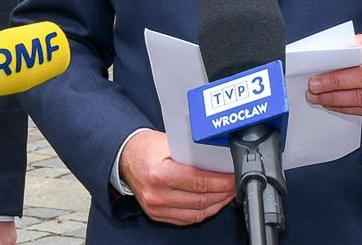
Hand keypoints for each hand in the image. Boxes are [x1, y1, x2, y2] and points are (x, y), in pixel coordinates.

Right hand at [119, 129, 234, 224]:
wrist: (126, 157)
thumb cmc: (147, 148)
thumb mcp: (169, 143)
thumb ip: (192, 152)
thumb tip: (219, 158)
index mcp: (160, 173)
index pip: (199, 182)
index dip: (221, 181)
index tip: (233, 176)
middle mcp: (157, 194)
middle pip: (200, 199)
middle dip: (223, 193)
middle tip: (235, 184)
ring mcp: (157, 207)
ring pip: (196, 213)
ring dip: (216, 204)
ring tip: (228, 194)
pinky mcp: (157, 214)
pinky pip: (186, 219)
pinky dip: (203, 212)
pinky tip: (213, 203)